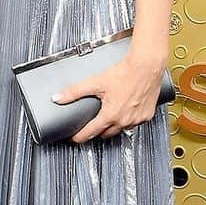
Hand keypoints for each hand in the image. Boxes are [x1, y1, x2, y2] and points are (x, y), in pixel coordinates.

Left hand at [52, 48, 167, 142]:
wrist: (146, 66)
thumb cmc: (124, 73)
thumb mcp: (95, 82)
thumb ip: (75, 91)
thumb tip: (58, 97)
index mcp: (110, 115)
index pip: (91, 132)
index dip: (80, 136)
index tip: (75, 138)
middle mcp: (124, 121)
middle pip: (106, 133)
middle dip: (97, 131)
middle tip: (90, 126)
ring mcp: (137, 119)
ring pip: (121, 129)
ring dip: (113, 126)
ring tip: (107, 116)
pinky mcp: (147, 115)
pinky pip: (135, 123)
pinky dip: (128, 119)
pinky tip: (125, 110)